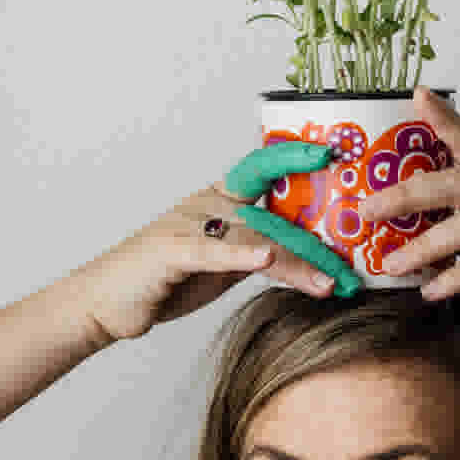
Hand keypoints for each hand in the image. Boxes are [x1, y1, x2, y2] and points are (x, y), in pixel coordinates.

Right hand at [75, 142, 354, 341]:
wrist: (107, 305)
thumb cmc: (165, 282)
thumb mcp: (224, 265)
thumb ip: (260, 253)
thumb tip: (312, 258)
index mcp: (221, 200)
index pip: (264, 169)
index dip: (295, 157)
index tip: (330, 154)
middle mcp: (208, 204)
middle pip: (274, 217)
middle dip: (316, 246)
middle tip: (352, 270)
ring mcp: (188, 224)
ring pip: (254, 236)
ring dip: (295, 263)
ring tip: (329, 284)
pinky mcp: (171, 251)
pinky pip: (213, 250)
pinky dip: (241, 253)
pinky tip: (266, 258)